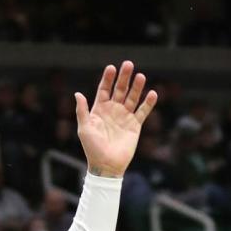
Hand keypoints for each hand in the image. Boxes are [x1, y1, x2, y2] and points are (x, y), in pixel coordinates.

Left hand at [75, 63, 157, 177]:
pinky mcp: (135, 125)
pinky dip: (148, 103)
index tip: (111, 68)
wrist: (106, 165)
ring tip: (141, 76)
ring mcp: (124, 117)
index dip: (108, 79)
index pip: (104, 89)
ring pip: (132, 98)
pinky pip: (142, 112)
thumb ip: (82, 111)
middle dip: (124, 77)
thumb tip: (78, 94)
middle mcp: (113, 110)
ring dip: (137, 87)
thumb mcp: (84, 129)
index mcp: (99, 110)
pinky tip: (152, 94)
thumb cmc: (92, 148)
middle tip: (128, 64)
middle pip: (119, 90)